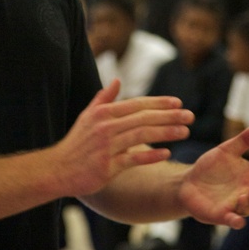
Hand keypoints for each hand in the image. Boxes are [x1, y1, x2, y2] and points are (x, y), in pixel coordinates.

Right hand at [53, 80, 193, 196]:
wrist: (58, 169)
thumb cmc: (76, 143)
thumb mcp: (87, 117)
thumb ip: (104, 98)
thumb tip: (118, 80)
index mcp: (103, 113)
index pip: (137, 104)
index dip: (159, 103)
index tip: (178, 103)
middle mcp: (105, 127)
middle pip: (144, 118)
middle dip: (169, 116)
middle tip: (190, 116)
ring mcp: (106, 147)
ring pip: (142, 135)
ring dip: (166, 132)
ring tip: (185, 132)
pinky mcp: (107, 167)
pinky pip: (133, 158)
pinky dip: (150, 155)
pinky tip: (166, 153)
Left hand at [178, 125, 248, 229]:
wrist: (189, 180)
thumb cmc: (211, 166)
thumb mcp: (226, 150)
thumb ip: (244, 141)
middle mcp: (246, 193)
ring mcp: (235, 206)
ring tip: (242, 197)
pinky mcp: (222, 215)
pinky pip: (233, 221)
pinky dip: (237, 222)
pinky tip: (237, 221)